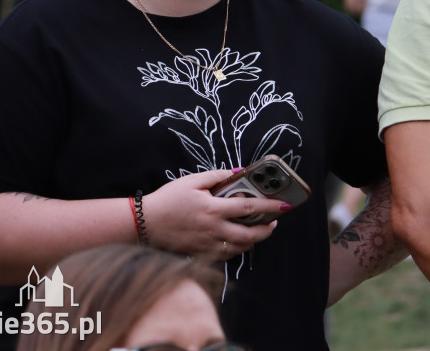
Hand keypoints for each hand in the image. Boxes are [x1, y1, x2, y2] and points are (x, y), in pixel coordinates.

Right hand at [142, 169, 286, 259]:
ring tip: (257, 230)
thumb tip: (237, 173)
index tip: (285, 206)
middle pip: (250, 235)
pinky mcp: (201, 253)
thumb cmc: (168, 200)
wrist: (144, 223)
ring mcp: (208, 244)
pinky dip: (236, 248)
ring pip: (240, 248)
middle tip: (273, 222)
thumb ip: (217, 176)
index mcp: (213, 209)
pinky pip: (226, 255)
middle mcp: (214, 230)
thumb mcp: (192, 181)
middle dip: (267, 230)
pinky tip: (237, 238)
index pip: (250, 208)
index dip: (270, 207)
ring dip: (253, 240)